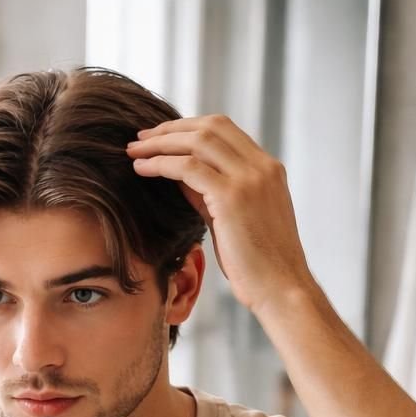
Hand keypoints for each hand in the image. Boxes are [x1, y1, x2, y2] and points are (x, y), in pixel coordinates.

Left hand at [127, 116, 315, 315]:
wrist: (281, 290)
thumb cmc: (257, 265)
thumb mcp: (232, 220)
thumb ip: (209, 193)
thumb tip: (179, 174)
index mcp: (267, 169)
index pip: (224, 130)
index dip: (188, 128)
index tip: (160, 137)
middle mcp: (262, 166)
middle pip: (210, 126)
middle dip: (170, 129)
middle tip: (139, 137)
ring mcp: (250, 178)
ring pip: (198, 141)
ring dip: (160, 142)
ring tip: (134, 150)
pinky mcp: (233, 197)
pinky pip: (188, 168)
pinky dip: (161, 163)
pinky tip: (141, 168)